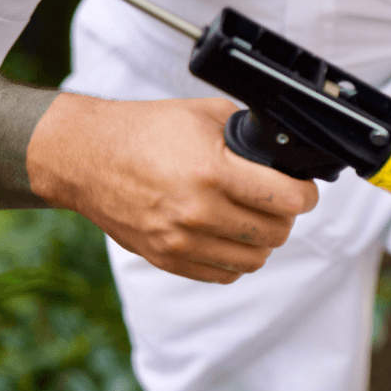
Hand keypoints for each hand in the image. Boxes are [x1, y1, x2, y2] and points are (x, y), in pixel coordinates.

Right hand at [27, 94, 318, 283]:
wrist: (85, 156)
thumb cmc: (145, 131)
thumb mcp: (204, 115)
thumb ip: (248, 134)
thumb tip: (284, 152)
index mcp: (212, 171)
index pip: (287, 199)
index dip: (305, 194)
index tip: (304, 190)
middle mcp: (197, 211)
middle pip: (276, 233)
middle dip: (285, 216)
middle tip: (278, 202)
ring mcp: (181, 241)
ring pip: (254, 259)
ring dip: (262, 241)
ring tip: (255, 220)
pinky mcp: (167, 259)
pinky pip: (224, 274)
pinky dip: (235, 259)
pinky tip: (230, 237)